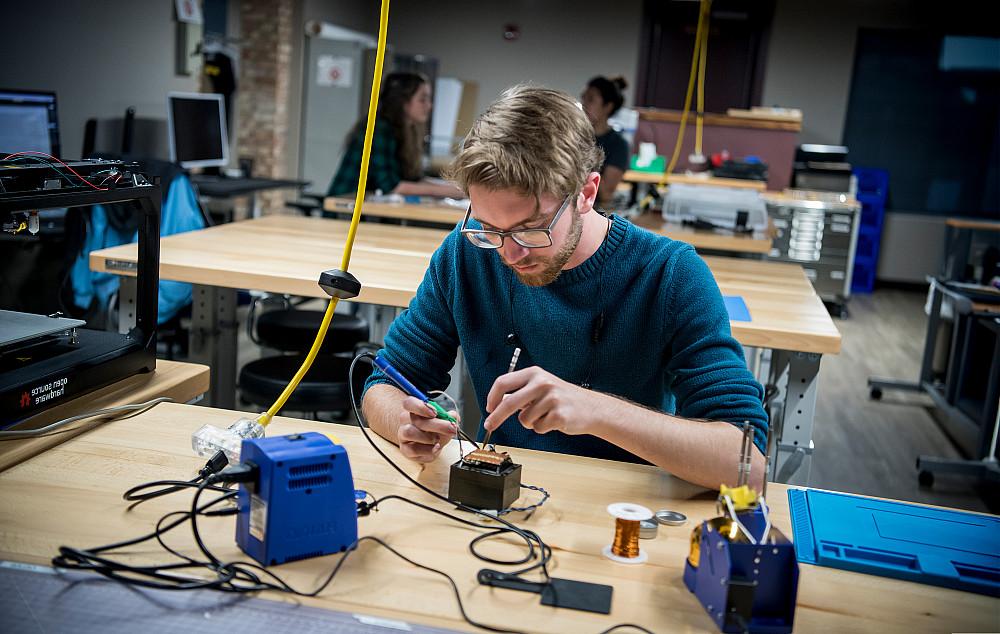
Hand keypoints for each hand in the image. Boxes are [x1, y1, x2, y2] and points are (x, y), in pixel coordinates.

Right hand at [397, 396, 458, 462]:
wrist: (427, 446)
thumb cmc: (433, 431)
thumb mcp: (443, 421)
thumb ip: (448, 417)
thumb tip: (453, 416)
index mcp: (413, 409)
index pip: (409, 403)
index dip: (420, 406)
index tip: (435, 412)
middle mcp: (406, 421)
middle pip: (415, 419)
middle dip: (437, 425)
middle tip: (451, 428)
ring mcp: (403, 435)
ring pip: (409, 432)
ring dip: (428, 437)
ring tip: (438, 440)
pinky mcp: (405, 449)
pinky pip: (413, 449)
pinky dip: (428, 450)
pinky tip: (435, 448)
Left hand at [484, 366, 608, 435]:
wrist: (591, 408)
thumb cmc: (563, 398)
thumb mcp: (541, 387)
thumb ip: (520, 392)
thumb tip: (497, 403)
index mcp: (535, 373)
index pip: (503, 382)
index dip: (492, 397)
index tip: (489, 407)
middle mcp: (542, 383)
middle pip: (508, 402)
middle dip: (496, 417)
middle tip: (489, 425)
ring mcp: (551, 398)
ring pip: (524, 419)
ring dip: (531, 423)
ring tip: (545, 416)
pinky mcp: (558, 415)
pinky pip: (538, 428)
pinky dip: (542, 428)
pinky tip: (554, 421)